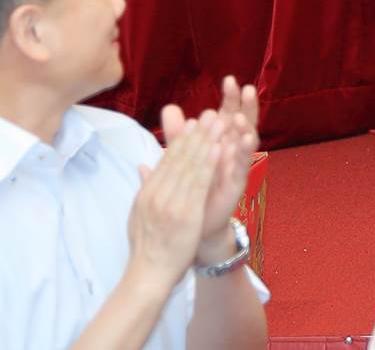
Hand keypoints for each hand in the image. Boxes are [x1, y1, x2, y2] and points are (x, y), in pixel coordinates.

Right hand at [126, 120, 219, 293]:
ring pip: (191, 166)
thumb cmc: (147, 247)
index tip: (193, 122)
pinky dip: (211, 164)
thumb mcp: (138, 214)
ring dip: (207, 141)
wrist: (149, 274)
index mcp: (146, 194)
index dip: (181, 139)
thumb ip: (144, 187)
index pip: (166, 161)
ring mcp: (170, 204)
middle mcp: (157, 195)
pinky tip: (221, 148)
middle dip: (196, 134)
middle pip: (179, 158)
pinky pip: (200, 184)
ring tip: (219, 122)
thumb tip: (142, 166)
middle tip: (209, 113)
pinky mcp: (186, 214)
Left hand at [160, 76, 259, 261]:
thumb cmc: (189, 188)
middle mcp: (231, 150)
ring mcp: (235, 166)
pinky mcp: (236, 182)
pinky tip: (243, 140)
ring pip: (246, 142)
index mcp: (219, 141)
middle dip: (244, 105)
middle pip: (241, 123)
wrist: (192, 224)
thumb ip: (177, 134)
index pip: (226, 115)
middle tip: (244, 88)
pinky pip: (242, 165)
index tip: (229, 79)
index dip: (229, 98)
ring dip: (246, 128)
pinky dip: (243, 153)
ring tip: (241, 115)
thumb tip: (169, 108)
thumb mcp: (181, 157)